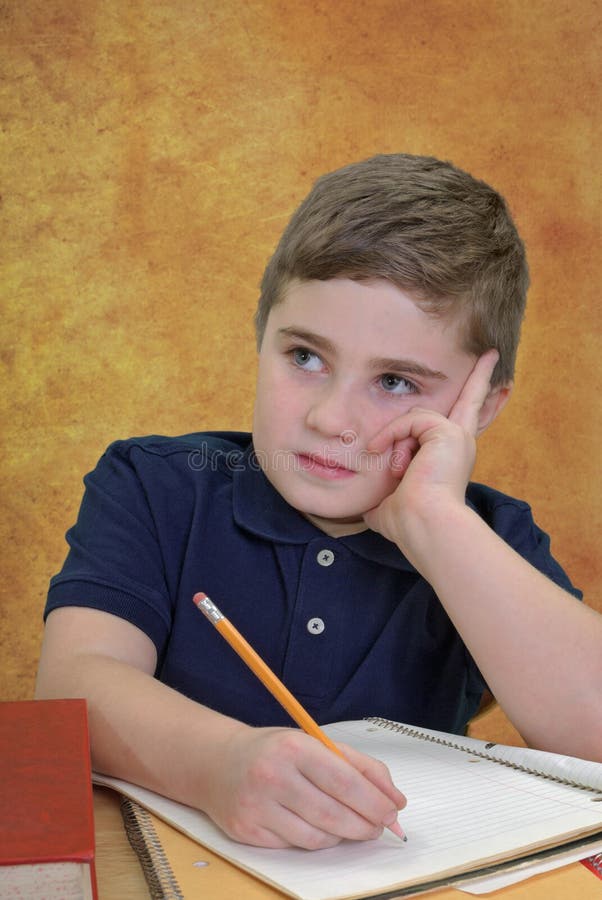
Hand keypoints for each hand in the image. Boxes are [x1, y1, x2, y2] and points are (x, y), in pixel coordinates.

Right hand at [201, 724, 405, 848]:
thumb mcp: (314, 743)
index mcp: (294, 747)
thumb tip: (395, 801)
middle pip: (334, 814)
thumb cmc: (275, 751)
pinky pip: (296, 846)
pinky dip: (316, 841)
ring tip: (351, 826)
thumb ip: (359, 766)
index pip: (345, 782)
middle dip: (365, 825)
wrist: (217, 763)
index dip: (375, 802)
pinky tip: (320, 828)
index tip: (392, 812)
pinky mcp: (247, 832)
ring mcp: (257, 807)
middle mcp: (273, 776)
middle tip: (379, 826)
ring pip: (317, 838)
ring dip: (343, 836)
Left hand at [363, 350, 500, 551]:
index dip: (472, 404)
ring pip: (417, 418)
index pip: (459, 427)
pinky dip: (392, 434)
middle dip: (480, 377)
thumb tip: (372, 509)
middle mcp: (460, 444)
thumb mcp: (391, 504)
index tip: (492, 383)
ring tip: (394, 469)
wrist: (423, 524)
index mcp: (450, 459)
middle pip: (470, 401)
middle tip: (492, 354)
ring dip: (396, 440)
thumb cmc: (407, 522)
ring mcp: (457, 436)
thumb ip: (386, 495)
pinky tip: (383, 451)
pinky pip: (410, 419)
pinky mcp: (448, 431)